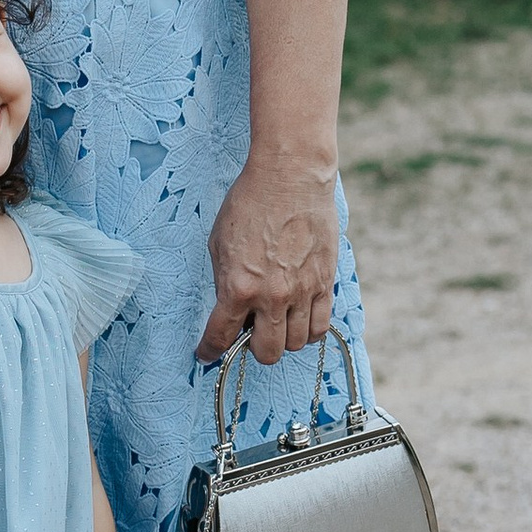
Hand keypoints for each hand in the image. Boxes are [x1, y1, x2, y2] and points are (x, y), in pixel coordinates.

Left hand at [197, 143, 338, 365]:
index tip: (206, 354)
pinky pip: (320, 326)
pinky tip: (298, 320)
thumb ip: (224, 281)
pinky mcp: (324, 283)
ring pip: (295, 344)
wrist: (290, 177)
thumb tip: (229, 307)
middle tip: (249, 333)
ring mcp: (302, 292)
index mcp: (238, 287)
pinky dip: (307, 331)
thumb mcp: (219, 243)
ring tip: (275, 323)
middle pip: (266, 353)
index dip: (209, 351)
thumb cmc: (250, 203)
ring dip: (282, 340)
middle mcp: (272, 296)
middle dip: (253, 349)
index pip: (221, 337)